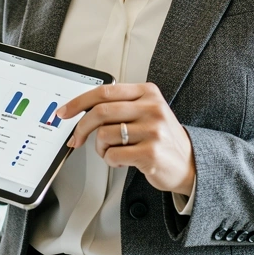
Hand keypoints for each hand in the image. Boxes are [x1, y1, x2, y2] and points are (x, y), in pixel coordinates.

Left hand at [58, 82, 194, 195]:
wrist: (188, 163)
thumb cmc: (162, 138)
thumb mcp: (147, 112)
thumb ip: (120, 105)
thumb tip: (82, 110)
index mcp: (148, 93)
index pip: (105, 92)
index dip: (79, 102)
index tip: (64, 112)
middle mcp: (152, 108)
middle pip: (100, 112)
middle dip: (81, 128)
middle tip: (77, 139)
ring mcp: (152, 130)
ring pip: (104, 135)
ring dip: (100, 148)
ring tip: (113, 152)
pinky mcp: (150, 152)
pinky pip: (112, 155)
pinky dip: (111, 161)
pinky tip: (123, 161)